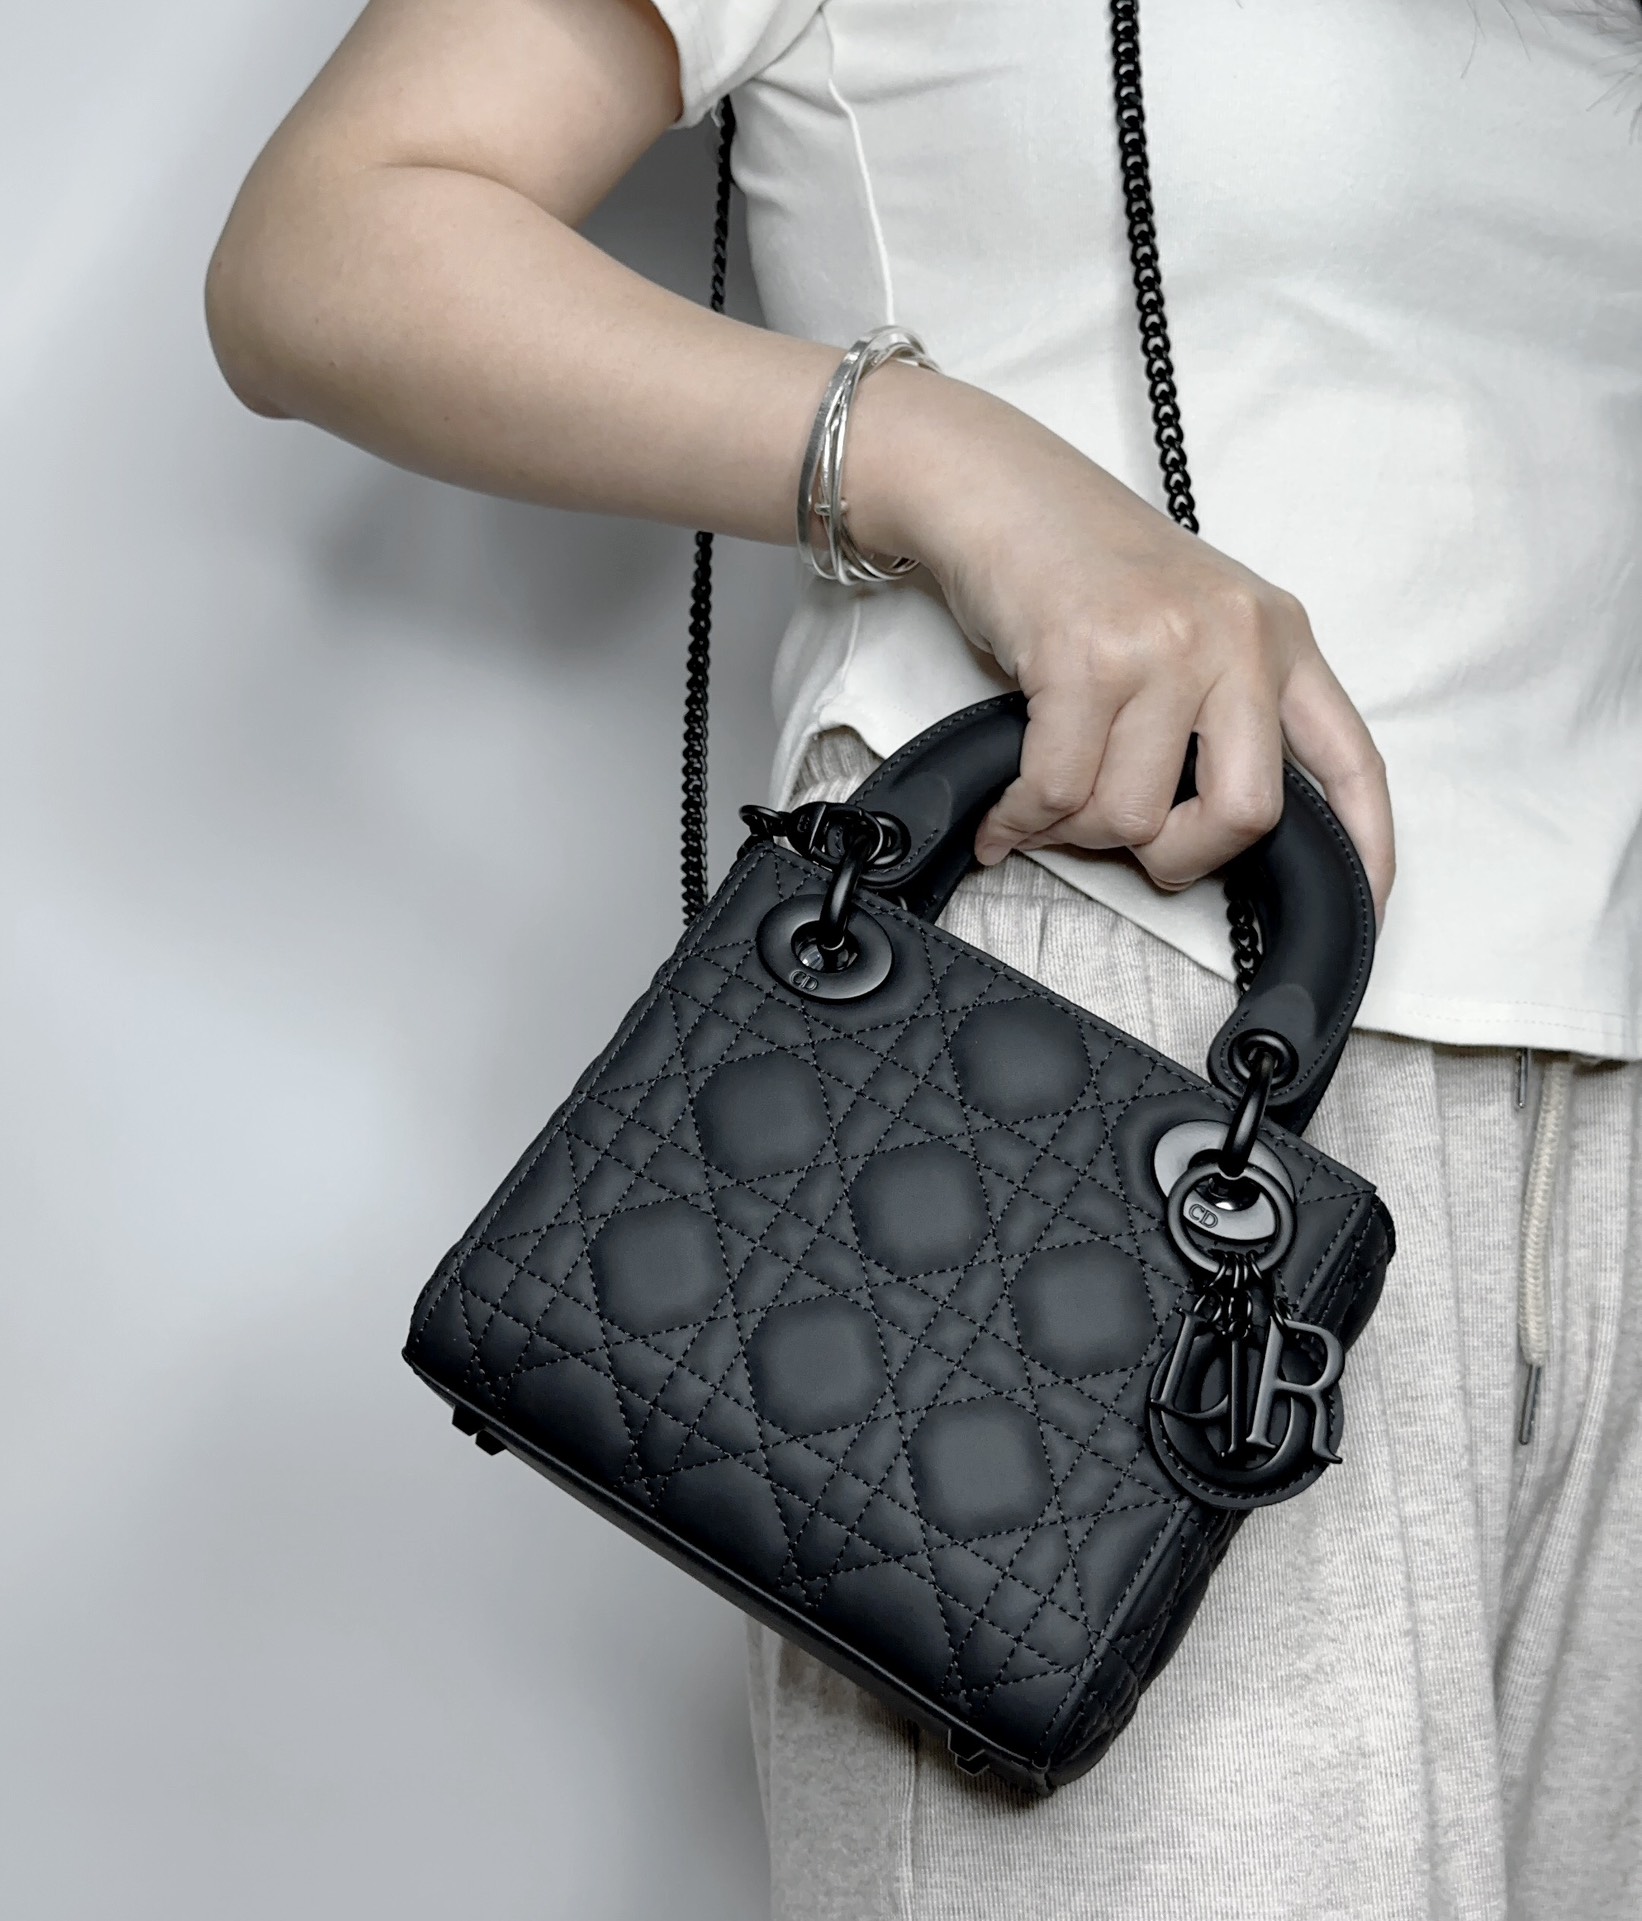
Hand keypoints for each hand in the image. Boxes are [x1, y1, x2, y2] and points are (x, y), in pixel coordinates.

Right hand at [848, 372, 1394, 918]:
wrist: (1002, 492)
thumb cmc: (1086, 566)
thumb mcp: (1189, 626)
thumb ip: (1218, 711)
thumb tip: (1195, 830)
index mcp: (1279, 637)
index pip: (1349, 760)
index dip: (1364, 848)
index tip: (1364, 908)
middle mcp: (1236, 638)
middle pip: (1244, 814)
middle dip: (1177, 857)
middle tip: (1131, 845)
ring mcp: (1163, 646)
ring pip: (1131, 813)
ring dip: (1075, 833)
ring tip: (1047, 805)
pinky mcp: (1085, 659)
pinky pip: (1057, 791)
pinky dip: (1020, 821)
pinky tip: (1004, 820)